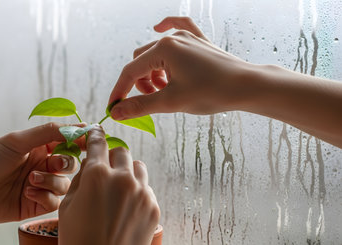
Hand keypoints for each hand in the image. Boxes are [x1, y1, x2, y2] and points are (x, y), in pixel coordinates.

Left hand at [0, 122, 82, 222]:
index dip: (81, 140)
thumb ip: (47, 133)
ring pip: (64, 184)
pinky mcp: (35, 204)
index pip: (68, 142)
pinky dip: (45, 197)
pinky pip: (54, 202)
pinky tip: (27, 192)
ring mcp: (40, 185)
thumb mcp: (16, 141)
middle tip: (53, 164)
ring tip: (31, 180)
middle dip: (65, 163)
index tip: (92, 139)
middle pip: (71, 164)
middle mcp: (42, 165)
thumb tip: (77, 126)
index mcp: (39, 147)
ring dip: (51, 182)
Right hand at [58, 126, 159, 244]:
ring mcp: (142, 193)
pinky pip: (146, 188)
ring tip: (117, 188)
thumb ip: (80, 179)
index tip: (96, 131)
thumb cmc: (78, 238)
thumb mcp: (67, 206)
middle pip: (122, 152)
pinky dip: (136, 191)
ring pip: (138, 167)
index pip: (97, 143)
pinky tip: (126, 207)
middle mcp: (123, 179)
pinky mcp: (153, 207)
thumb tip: (88, 164)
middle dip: (111, 157)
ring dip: (127, 171)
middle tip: (104, 168)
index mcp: (97, 175)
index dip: (95, 134)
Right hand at [108, 16, 251, 119]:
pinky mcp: (198, 41)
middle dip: (140, 84)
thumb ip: (140, 105)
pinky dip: (166, 30)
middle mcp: (172, 39)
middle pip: (141, 62)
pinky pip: (177, 28)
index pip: (130, 71)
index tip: (114, 108)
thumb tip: (117, 112)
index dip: (120, 91)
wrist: (247, 86)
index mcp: (163, 50)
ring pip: (155, 53)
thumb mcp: (171, 102)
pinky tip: (159, 27)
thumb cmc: (212, 92)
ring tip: (167, 90)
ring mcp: (187, 37)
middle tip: (152, 100)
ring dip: (153, 73)